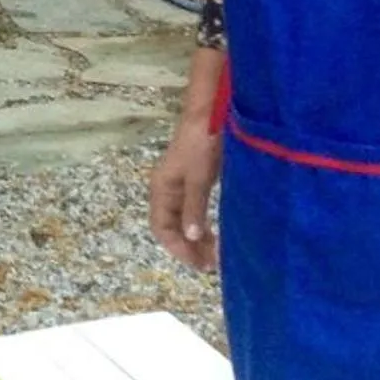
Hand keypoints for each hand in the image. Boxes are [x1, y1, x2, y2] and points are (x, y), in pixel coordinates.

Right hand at [149, 112, 223, 271]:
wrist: (211, 114)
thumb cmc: (201, 144)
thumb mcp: (198, 178)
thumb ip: (194, 208)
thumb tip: (191, 238)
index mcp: (162, 189)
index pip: (162, 228)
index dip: (178, 248)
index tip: (200, 264)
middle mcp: (167, 190)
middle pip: (172, 227)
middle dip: (189, 247)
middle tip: (212, 265)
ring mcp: (181, 185)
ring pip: (184, 220)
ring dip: (197, 238)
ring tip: (216, 254)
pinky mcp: (196, 180)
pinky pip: (194, 211)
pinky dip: (203, 225)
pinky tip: (217, 232)